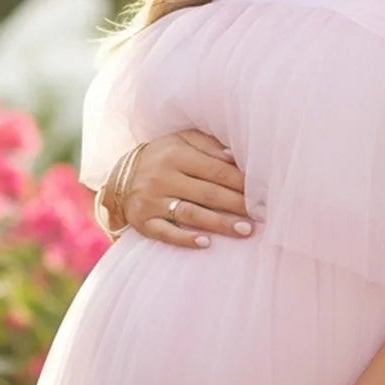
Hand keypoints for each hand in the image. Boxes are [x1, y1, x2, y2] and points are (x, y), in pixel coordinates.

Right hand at [107, 130, 258, 248]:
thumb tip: (234, 157)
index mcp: (176, 154)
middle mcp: (162, 176)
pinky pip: (166, 232)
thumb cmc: (163, 157)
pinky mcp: (143, 220)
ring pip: (191, 213)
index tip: (264, 193)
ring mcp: (151, 200)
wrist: (120, 176)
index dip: (242, 182)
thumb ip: (208, 145)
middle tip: (263, 214)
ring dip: (220, 223)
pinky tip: (206, 243)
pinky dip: (185, 238)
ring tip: (245, 230)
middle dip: (238, 204)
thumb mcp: (181, 141)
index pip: (216, 170)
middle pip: (208, 193)